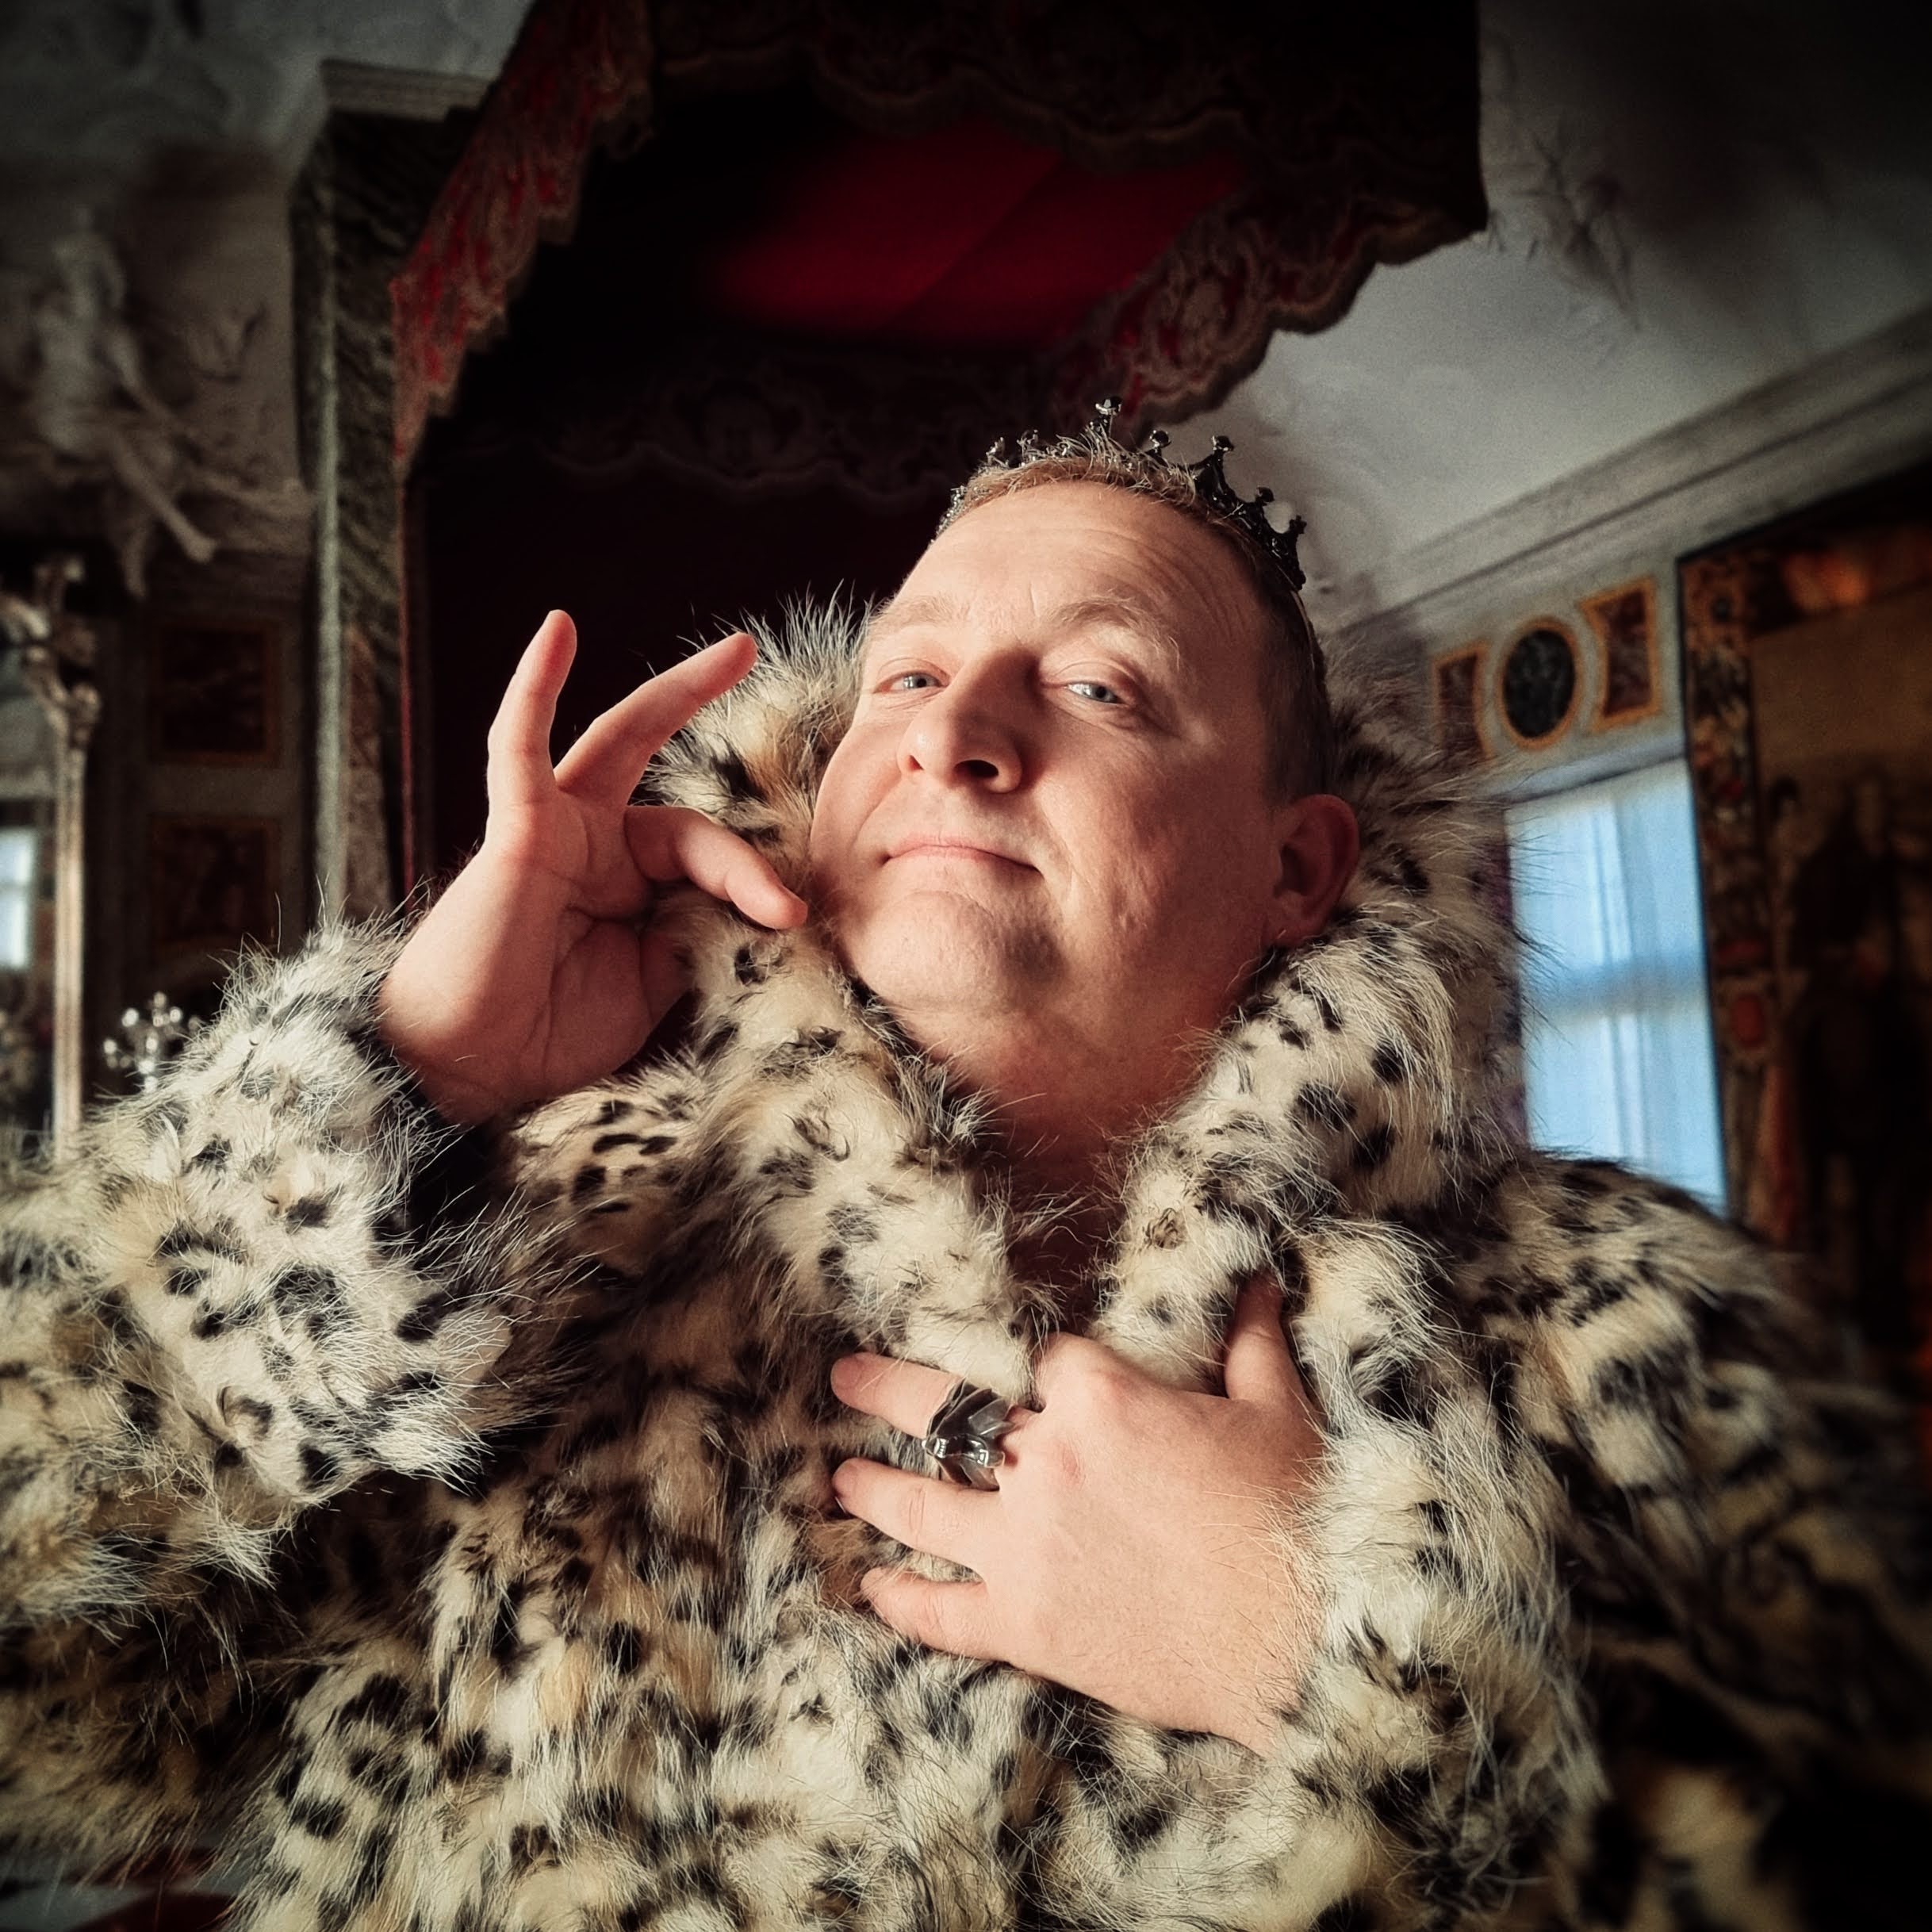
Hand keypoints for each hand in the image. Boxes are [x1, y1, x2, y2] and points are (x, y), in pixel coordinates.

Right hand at [379, 613, 805, 1121]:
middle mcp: (598, 848)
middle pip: (666, 771)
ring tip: (735, 652)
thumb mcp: (655, 985)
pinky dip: (535, 690)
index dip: (754, 879)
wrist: (474, 1070)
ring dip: (675, 695)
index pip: (708, 854)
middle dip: (708, 710)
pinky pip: (519, 747)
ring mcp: (557, 831)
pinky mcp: (517, 830)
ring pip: (622, 747)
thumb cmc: (554, 1035)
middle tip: (754, 650)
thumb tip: (768, 905)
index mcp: (633, 886)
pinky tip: (559, 631)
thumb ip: (701, 935)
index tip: (790, 918)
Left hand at [829, 1278, 1322, 1752]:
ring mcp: (1024, 1545)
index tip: (1017, 1363)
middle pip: (945, 1411)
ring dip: (874, 1487)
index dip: (1030, 1359)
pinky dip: (899, 1598)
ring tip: (841, 1476)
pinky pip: (938, 1609)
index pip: (1039, 1356)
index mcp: (1101, 1398)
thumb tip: (1259, 1281)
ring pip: (922, 1505)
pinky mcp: (1023, 1624)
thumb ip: (1251, 1343)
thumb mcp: (1277, 1413)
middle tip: (845, 1377)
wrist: (1303, 1638)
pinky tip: (872, 1587)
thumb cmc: (1297, 1516)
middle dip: (886, 1389)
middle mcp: (1046, 1460)